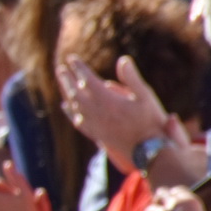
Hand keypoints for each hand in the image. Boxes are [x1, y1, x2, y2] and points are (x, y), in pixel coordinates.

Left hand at [58, 55, 167, 169]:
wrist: (147, 151)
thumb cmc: (150, 122)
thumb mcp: (146, 96)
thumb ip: (132, 78)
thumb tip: (123, 59)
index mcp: (106, 100)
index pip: (87, 79)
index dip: (78, 68)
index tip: (71, 58)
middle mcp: (95, 111)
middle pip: (75, 92)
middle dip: (67, 79)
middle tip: (60, 69)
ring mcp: (93, 124)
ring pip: (74, 106)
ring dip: (66, 92)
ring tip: (62, 83)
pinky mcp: (95, 134)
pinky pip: (77, 120)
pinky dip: (69, 112)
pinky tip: (66, 107)